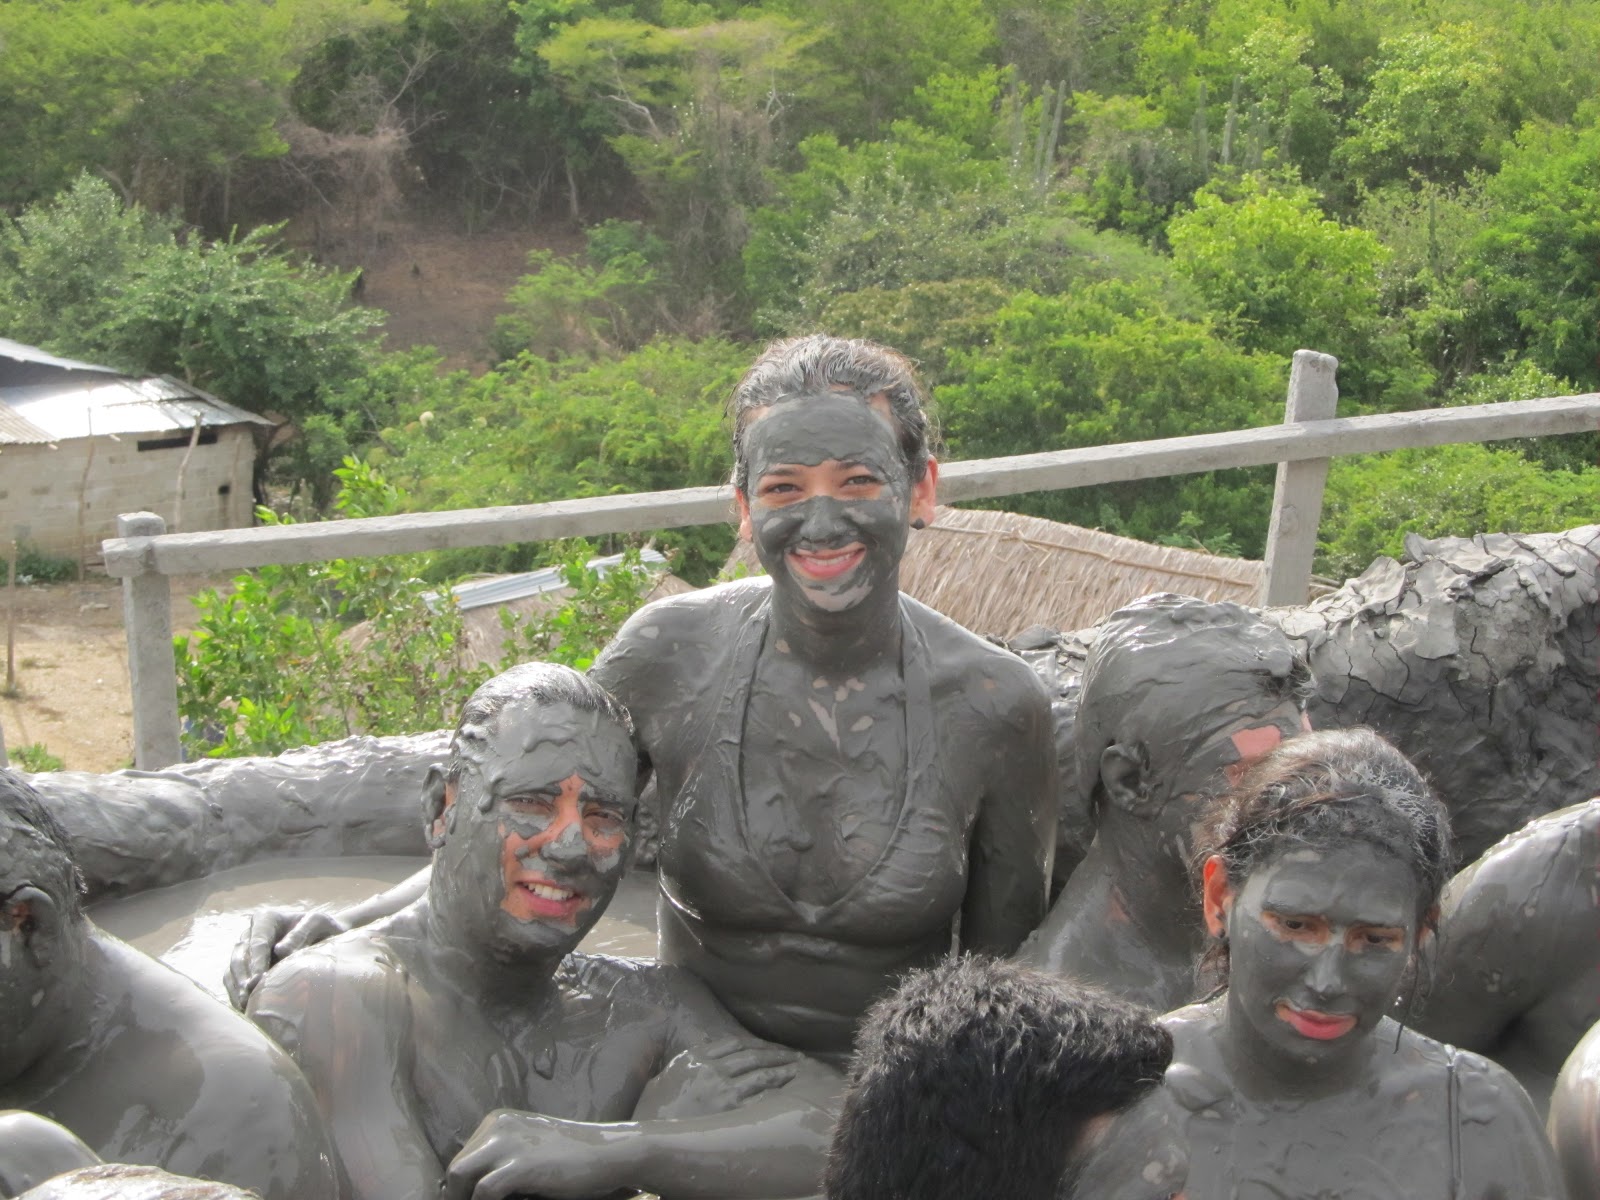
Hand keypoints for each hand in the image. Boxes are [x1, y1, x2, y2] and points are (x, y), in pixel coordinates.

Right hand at [225, 906, 347, 1010]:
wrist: (324, 938)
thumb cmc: (322, 929)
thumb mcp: (318, 924)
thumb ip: (300, 934)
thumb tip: (279, 951)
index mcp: (266, 919)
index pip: (257, 942)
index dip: (257, 961)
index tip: (259, 979)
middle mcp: (250, 934)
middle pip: (240, 956)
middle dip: (243, 977)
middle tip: (249, 996)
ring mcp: (245, 951)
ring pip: (233, 969)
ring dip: (237, 988)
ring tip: (245, 1005)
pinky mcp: (244, 968)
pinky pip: (232, 980)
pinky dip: (236, 994)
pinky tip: (244, 1008)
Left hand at [444, 1110, 629, 1199]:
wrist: (609, 1154)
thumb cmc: (574, 1157)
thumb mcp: (529, 1148)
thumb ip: (502, 1158)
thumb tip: (472, 1190)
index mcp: (498, 1121)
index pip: (463, 1157)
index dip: (460, 1187)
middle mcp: (497, 1126)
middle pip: (457, 1167)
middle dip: (457, 1196)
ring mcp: (507, 1144)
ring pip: (459, 1177)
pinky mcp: (519, 1166)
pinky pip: (483, 1193)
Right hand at [633, 1036, 801, 1119]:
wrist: (649, 1128)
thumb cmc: (655, 1104)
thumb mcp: (670, 1073)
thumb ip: (689, 1060)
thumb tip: (702, 1050)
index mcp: (698, 1056)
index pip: (734, 1043)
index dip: (756, 1044)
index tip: (769, 1047)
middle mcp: (712, 1068)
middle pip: (753, 1056)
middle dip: (776, 1055)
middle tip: (794, 1056)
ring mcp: (722, 1088)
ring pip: (761, 1075)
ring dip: (781, 1072)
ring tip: (797, 1071)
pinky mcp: (729, 1110)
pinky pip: (759, 1099)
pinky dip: (774, 1095)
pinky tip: (786, 1095)